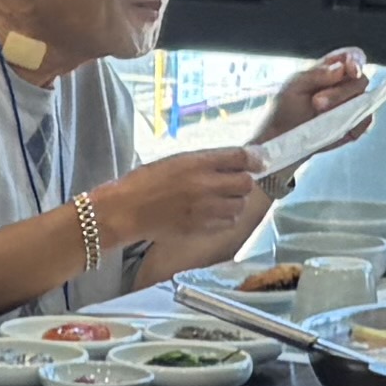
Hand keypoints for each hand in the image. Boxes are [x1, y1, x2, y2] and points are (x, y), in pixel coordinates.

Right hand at [94, 145, 273, 279]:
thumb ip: (206, 161)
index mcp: (196, 162)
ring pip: (240, 205)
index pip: (239, 157)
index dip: (255, 158)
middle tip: (233, 184)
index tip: (259, 162)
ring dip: (235, 202)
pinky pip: (228, 223)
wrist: (126, 210)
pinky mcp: (201, 228)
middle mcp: (205, 185)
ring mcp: (204, 209)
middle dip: (243, 183)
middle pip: (245, 183)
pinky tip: (213, 215)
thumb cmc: (145, 182)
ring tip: (221, 201)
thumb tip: (238, 161)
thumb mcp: (175, 161)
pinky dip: (226, 219)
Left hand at [259, 50, 374, 148]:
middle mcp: (346, 83)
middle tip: (317, 103)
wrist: (281, 136)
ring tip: (320, 117)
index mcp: (332, 67)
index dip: (357, 61)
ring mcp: (353, 104)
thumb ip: (317, 74)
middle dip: (340, 92)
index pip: (353, 55)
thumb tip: (340, 68)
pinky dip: (354, 125)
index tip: (352, 71)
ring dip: (346, 110)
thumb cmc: (285, 106)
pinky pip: (365, 122)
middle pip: (361, 80)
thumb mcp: (293, 86)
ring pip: (365, 102)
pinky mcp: (355, 124)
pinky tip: (336, 128)